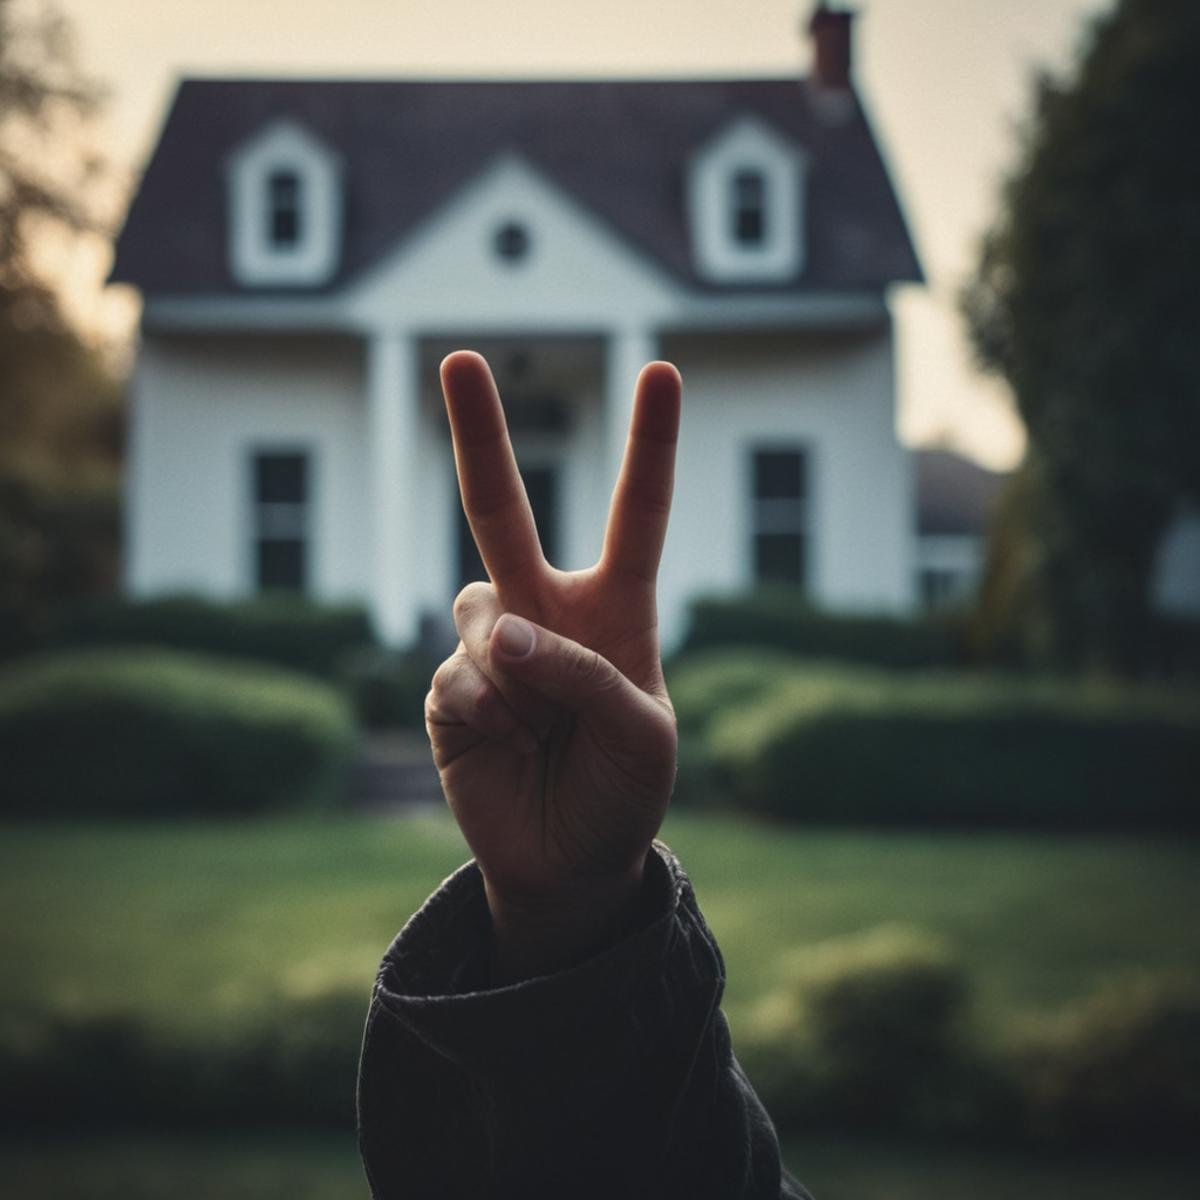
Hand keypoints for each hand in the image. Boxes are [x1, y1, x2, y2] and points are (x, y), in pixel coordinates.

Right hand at [425, 351, 680, 977]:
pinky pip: (457, 672)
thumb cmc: (626, 788)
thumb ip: (586, 673)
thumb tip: (500, 631)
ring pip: (475, 601)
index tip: (660, 372)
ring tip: (535, 720)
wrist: (569, 860)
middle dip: (478, 433)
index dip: (649, 446)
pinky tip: (505, 738)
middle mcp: (546, 612)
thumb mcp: (645, 735)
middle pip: (503, 510)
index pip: (637, 515)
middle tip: (457, 357)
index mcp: (615, 610)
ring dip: (509, 660)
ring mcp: (492, 649)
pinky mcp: (451, 690)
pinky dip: (484, 705)